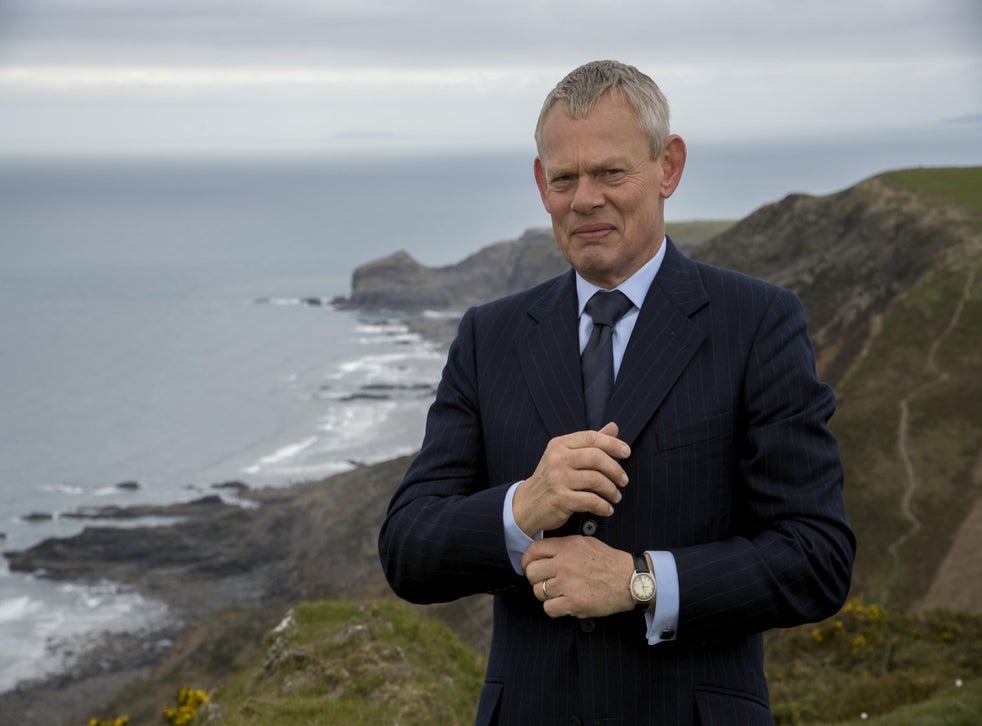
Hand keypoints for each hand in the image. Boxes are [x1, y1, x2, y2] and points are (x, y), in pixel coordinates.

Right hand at [512, 421, 629, 534]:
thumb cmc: (552, 478)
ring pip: (596, 480)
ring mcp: (558, 479)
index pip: (591, 437)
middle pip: (596, 457)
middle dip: (615, 469)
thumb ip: (590, 442)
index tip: (626, 452)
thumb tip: (614, 427)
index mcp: (559, 444)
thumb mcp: (566, 455)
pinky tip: (607, 509)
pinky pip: (591, 501)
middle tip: (623, 480)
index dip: (612, 444)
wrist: (527, 503)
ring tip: (616, 496)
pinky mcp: (561, 499)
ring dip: (611, 490)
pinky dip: (604, 506)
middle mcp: (558, 459)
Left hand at [523, 536, 634, 617]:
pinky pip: (549, 608)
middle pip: (532, 573)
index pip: (533, 550)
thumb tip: (544, 553)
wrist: (629, 580)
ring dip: (545, 595)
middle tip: (544, 582)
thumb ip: (563, 546)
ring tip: (558, 593)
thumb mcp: (585, 543)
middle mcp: (564, 564)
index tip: (529, 566)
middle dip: (535, 579)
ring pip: (539, 592)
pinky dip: (553, 609)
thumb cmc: (608, 561)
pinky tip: (563, 604)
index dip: (527, 560)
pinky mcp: (574, 603)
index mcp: (566, 546)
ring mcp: (568, 584)